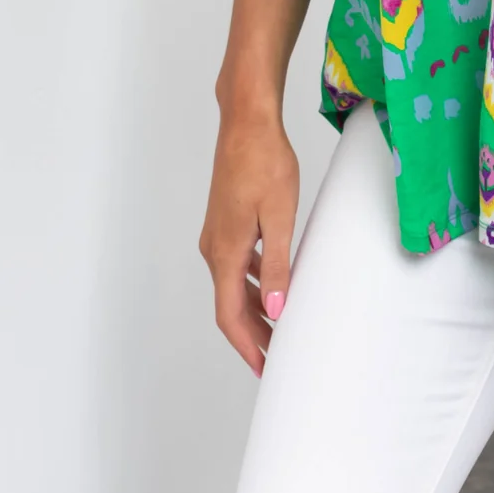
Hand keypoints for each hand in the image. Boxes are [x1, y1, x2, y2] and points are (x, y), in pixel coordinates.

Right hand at [199, 106, 298, 376]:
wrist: (247, 124)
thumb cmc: (265, 163)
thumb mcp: (279, 217)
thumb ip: (277, 266)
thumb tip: (275, 311)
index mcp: (225, 253)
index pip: (230, 315)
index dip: (247, 345)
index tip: (265, 368)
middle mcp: (214, 249)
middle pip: (230, 305)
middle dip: (253, 334)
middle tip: (278, 355)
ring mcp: (217, 235)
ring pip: (233, 285)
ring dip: (254, 309)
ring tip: (279, 325)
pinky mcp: (225, 222)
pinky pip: (236, 265)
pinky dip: (253, 282)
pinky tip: (273, 283)